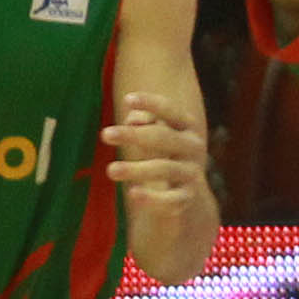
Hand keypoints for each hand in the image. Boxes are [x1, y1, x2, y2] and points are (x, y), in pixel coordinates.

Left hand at [105, 93, 208, 214]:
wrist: (186, 194)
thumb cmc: (162, 155)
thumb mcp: (153, 136)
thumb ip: (143, 123)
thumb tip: (132, 120)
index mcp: (186, 126)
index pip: (170, 110)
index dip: (150, 104)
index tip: (127, 99)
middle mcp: (193, 146)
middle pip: (163, 137)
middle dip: (134, 135)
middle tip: (105, 134)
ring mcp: (192, 173)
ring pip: (164, 168)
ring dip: (136, 169)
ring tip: (111, 170)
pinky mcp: (187, 198)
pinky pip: (170, 199)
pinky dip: (152, 197)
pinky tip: (133, 193)